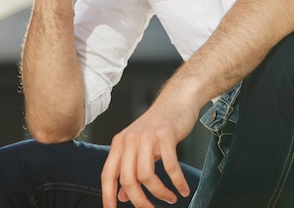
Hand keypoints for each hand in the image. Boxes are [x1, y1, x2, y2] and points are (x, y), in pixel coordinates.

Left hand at [101, 93, 199, 207]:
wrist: (177, 99)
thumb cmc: (159, 123)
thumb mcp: (139, 145)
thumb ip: (129, 168)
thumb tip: (123, 196)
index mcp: (120, 142)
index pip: (108, 174)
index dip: (107, 196)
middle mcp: (131, 139)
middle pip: (128, 180)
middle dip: (140, 201)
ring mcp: (148, 136)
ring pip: (147, 176)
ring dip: (160, 193)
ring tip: (170, 199)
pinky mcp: (166, 135)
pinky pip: (170, 166)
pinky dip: (177, 181)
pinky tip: (183, 189)